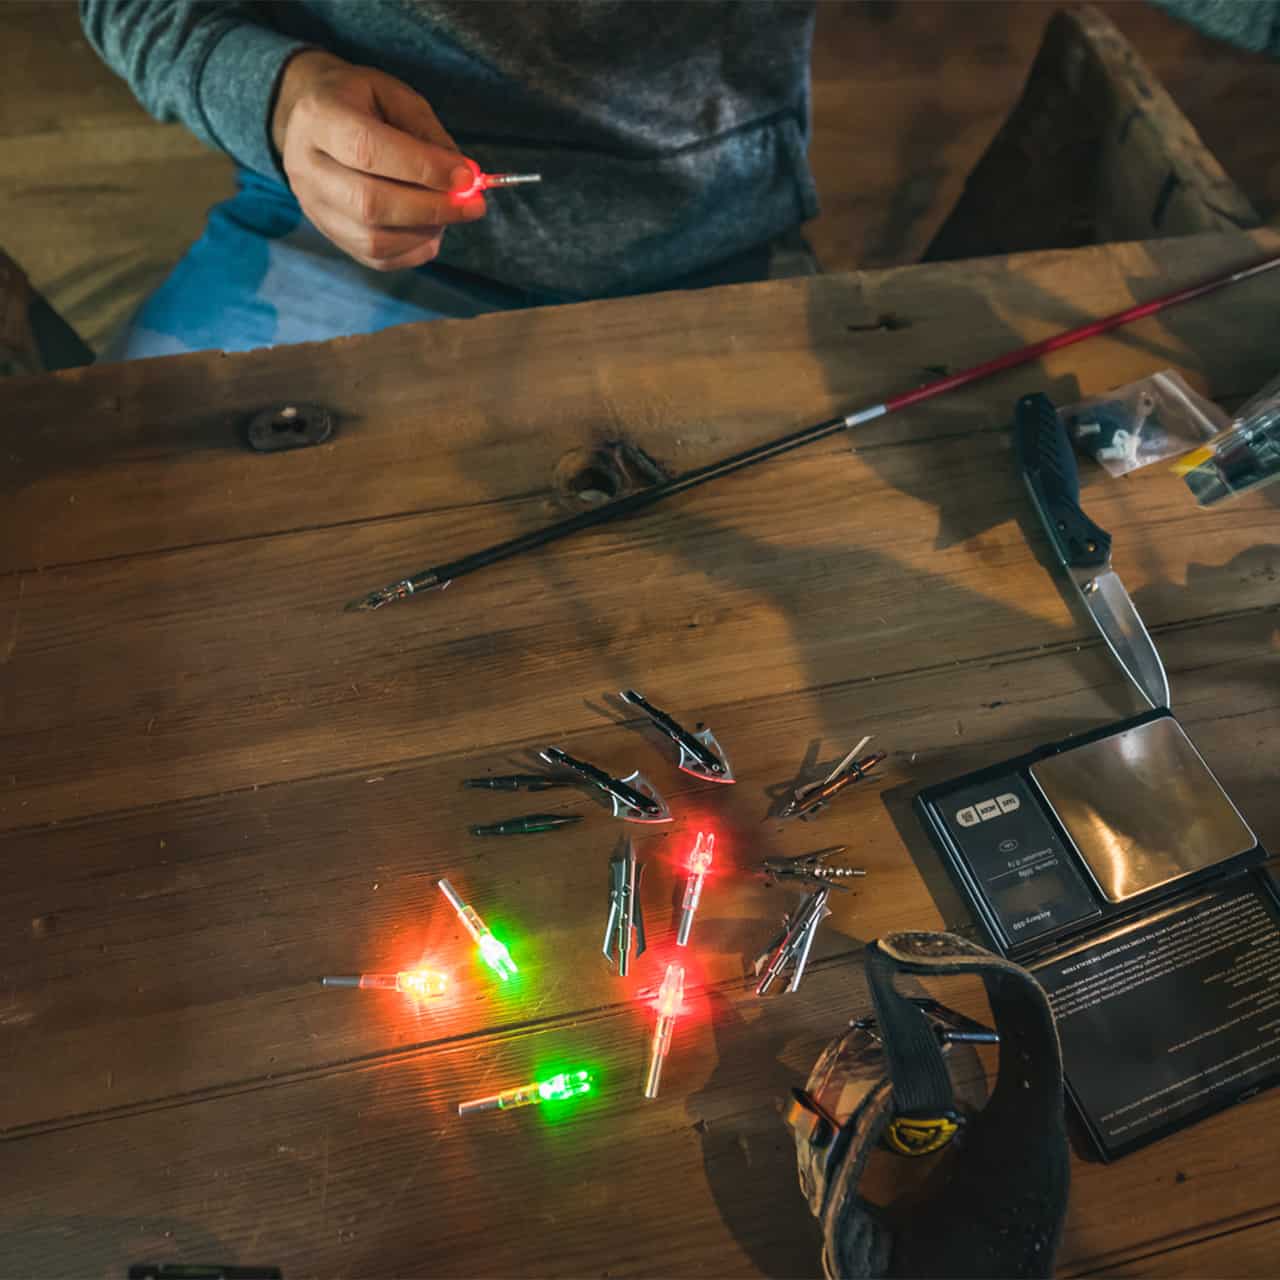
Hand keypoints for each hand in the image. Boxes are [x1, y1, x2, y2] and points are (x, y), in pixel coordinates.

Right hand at [271, 50, 484, 270]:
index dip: (422, 168)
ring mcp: (314, 207)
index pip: (368, 150)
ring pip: (373, 240)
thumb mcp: (393, 95)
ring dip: (425, 232)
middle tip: (473, 205)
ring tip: (451, 212)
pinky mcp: (330, 234)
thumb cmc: (360, 102)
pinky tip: (432, 230)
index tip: (466, 177)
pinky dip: (414, 251)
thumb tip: (465, 177)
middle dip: (431, 208)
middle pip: (369, 203)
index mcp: (320, 117)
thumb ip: (428, 133)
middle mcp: (306, 167)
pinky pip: (377, 259)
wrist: (311, 120)